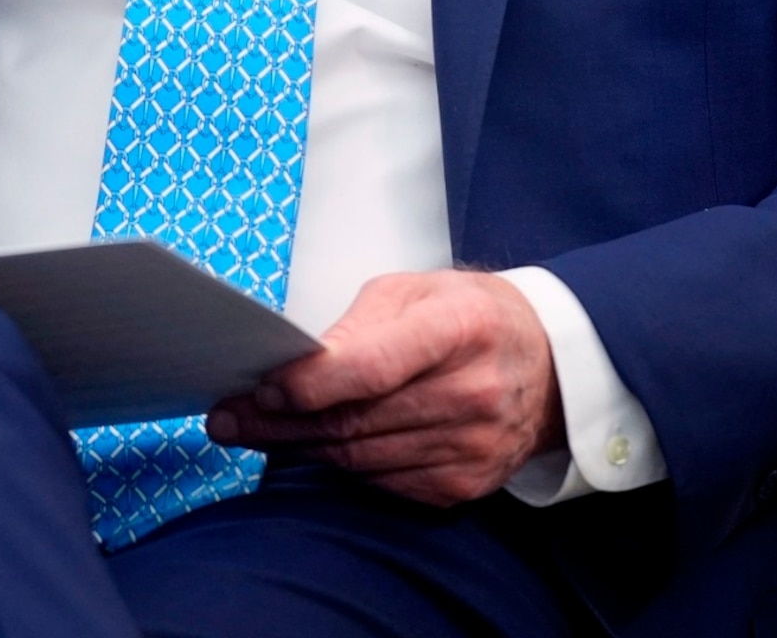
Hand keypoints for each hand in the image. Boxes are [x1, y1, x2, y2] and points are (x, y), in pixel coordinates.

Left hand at [204, 270, 561, 505]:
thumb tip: (298, 365)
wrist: (547, 365)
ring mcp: (472, 446)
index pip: (371, 368)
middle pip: (355, 422)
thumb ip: (357, 326)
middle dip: (280, 423)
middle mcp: (472, 392)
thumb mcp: (416, 291)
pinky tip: (314, 448)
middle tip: (228, 418)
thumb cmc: (471, 317)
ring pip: (360, 459)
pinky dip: (343, 466)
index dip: (309, 385)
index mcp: (458, 328)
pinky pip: (383, 483)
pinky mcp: (465, 485)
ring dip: (299, 448)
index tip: (260, 389)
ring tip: (254, 432)